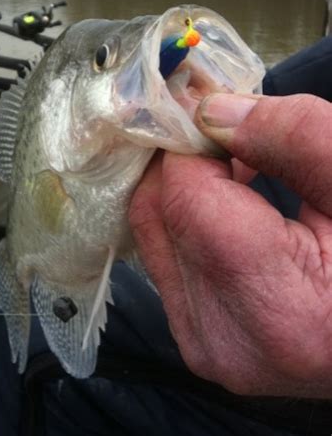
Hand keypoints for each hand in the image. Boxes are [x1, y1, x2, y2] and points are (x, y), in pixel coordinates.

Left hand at [129, 93, 331, 397]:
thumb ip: (294, 136)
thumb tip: (209, 110)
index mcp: (279, 308)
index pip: (186, 196)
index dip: (191, 138)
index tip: (211, 101)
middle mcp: (224, 341)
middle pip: (157, 214)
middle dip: (184, 157)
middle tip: (229, 128)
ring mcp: (207, 347)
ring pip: (155, 233)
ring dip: (187, 185)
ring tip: (241, 163)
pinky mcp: (201, 341)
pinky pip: (168, 257)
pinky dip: (191, 217)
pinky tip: (236, 200)